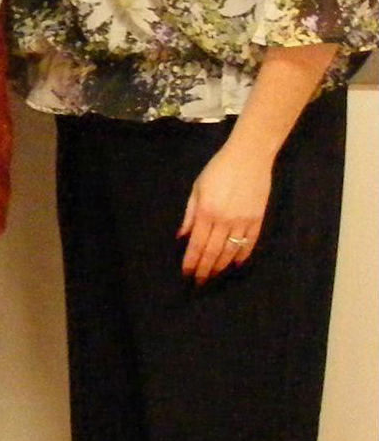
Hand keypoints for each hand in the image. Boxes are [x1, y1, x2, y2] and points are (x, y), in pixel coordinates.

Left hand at [179, 140, 271, 283]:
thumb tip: (182, 236)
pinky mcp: (258, 219)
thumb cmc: (218, 169)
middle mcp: (224, 220)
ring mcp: (243, 221)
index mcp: (206, 212)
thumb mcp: (197, 188)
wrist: (249, 157)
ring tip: (214, 276)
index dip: (191, 261)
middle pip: (213, 252)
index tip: (186, 274)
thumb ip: (189, 214)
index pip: (197, 244)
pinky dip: (242, 255)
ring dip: (221, 266)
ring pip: (231, 251)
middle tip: (199, 283)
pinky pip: (250, 242)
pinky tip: (235, 264)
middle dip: (205, 269)